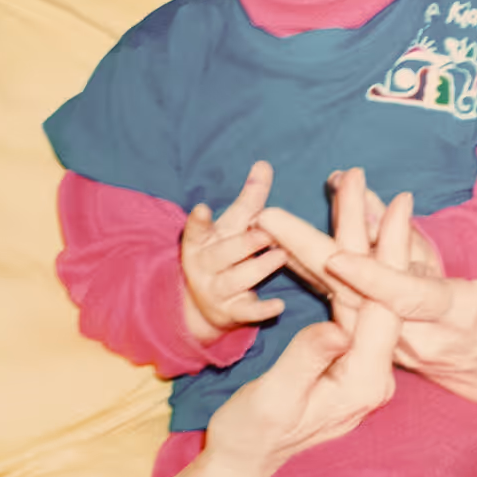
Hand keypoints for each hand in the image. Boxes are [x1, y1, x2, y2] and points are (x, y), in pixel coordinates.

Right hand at [119, 206, 405, 476]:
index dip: (390, 251)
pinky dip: (342, 263)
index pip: (384, 305)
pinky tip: (341, 232)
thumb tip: (333, 328)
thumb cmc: (252, 438)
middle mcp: (371, 370)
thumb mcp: (275, 401)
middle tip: (365, 179)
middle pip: (377, 287)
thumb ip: (306, 362)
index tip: (396, 205)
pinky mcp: (342, 356)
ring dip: (356, 238)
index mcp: (364, 381)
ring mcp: (358, 363)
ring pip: (362, 288)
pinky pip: (347, 300)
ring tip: (356, 192)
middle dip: (372, 228)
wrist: (243, 467)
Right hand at [181, 161, 286, 342]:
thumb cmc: (224, 253)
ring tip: (281, 256)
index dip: (198, 221)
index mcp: (200, 242)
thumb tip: (263, 163)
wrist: (204, 304)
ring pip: (236, 280)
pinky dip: (262, 310)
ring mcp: (216, 291)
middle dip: (244, 243)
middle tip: (266, 234)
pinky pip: (247, 312)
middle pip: (223, 254)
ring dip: (259, 268)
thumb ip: (248, 199)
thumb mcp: (231, 227)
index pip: (195, 230)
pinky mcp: (231, 312)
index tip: (202, 209)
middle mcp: (204, 266)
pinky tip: (279, 305)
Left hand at [261, 173, 476, 411]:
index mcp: (451, 320)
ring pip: (336, 295)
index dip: (373, 278)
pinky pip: (337, 300)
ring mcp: (389, 338)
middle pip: (351, 292)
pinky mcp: (377, 334)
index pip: (405, 299)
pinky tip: (280, 243)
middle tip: (267, 216)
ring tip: (264, 218)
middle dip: (307, 251)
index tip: (338, 255)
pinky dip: (311, 269)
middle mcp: (410, 335)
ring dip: (301, 254)